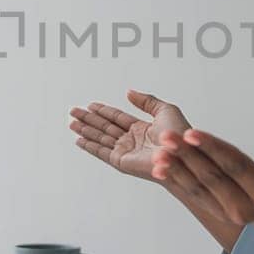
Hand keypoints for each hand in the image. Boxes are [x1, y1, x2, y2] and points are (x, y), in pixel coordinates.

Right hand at [69, 90, 190, 180]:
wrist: (182, 153)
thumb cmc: (179, 134)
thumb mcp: (165, 110)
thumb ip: (146, 101)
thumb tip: (129, 92)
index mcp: (142, 128)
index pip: (117, 118)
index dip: (103, 111)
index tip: (91, 105)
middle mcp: (132, 140)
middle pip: (105, 127)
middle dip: (89, 119)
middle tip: (74, 111)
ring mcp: (126, 151)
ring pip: (100, 138)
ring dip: (86, 130)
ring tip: (72, 123)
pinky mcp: (122, 161)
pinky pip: (102, 152)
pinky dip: (90, 146)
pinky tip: (79, 140)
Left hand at [151, 123, 253, 225]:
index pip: (235, 166)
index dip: (212, 148)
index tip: (191, 132)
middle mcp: (245, 208)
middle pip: (212, 176)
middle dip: (187, 155)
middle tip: (166, 136)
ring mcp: (228, 212)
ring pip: (198, 186)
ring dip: (176, 167)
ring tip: (159, 149)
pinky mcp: (216, 212)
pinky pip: (193, 193)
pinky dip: (176, 178)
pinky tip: (160, 165)